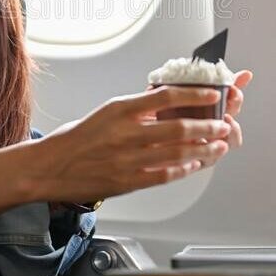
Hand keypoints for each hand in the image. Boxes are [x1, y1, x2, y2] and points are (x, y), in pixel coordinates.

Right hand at [33, 86, 233, 204]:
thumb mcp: (108, 111)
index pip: (166, 96)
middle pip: (178, 127)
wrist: (52, 166)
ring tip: (218, 146)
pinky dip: (184, 169)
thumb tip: (166, 100)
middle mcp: (127, 132)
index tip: (212, 94)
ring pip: (177, 152)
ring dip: (203, 149)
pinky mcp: (128, 181)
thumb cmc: (78, 137)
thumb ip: (138, 108)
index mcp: (121, 109)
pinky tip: (195, 165)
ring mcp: (128, 158)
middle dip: (207, 126)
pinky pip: (164, 175)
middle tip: (223, 124)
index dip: (194, 95)